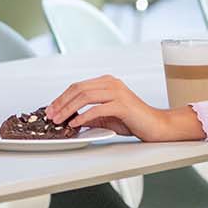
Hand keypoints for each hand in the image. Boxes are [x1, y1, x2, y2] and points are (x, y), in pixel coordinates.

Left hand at [44, 74, 204, 142]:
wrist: (157, 126)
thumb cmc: (133, 120)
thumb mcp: (106, 116)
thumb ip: (90, 115)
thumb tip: (69, 120)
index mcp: (106, 82)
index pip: (77, 86)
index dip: (61, 97)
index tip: (51, 109)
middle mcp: (111, 83)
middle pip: (78, 89)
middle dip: (61, 103)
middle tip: (50, 115)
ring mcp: (117, 92)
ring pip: (84, 96)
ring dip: (68, 109)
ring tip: (59, 120)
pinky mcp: (122, 104)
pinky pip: (97, 109)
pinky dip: (83, 116)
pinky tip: (75, 124)